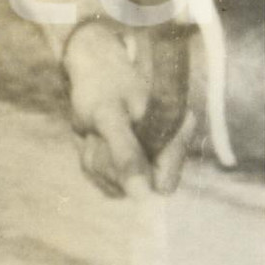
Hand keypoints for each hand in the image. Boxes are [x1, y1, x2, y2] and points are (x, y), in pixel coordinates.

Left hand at [63, 21, 194, 197]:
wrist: (92, 68)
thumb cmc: (103, 87)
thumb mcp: (110, 118)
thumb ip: (127, 156)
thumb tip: (144, 196)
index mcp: (175, 137)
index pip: (163, 185)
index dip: (137, 176)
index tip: (114, 148)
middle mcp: (163, 152)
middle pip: (133, 189)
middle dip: (108, 162)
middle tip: (99, 131)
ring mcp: (144, 158)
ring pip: (113, 184)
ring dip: (96, 157)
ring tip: (95, 129)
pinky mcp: (124, 163)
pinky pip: (101, 179)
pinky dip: (90, 158)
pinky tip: (92, 136)